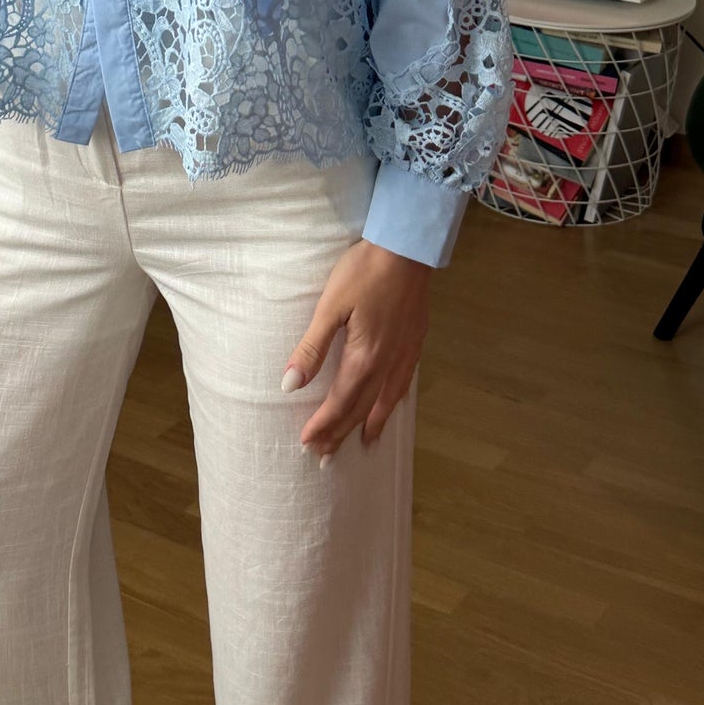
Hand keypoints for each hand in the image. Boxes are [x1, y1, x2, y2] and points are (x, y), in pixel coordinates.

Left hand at [282, 239, 430, 461]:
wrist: (406, 248)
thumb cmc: (363, 271)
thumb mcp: (330, 307)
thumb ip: (311, 348)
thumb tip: (289, 385)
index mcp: (365, 357)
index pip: (340, 402)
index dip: (323, 425)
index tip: (307, 444)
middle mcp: (388, 363)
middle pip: (362, 407)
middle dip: (342, 432)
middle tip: (326, 456)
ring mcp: (405, 354)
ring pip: (386, 401)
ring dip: (370, 424)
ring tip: (363, 445)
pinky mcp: (415, 342)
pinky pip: (403, 385)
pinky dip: (393, 404)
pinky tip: (390, 406)